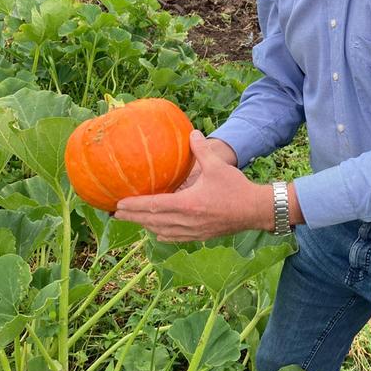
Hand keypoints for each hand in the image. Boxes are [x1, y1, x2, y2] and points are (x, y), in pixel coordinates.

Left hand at [114, 130, 273, 240]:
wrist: (255, 210)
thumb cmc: (236, 188)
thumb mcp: (217, 166)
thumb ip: (201, 150)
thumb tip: (192, 133)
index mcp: (188, 204)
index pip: (154, 206)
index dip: (135, 206)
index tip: (118, 204)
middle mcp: (187, 221)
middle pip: (153, 221)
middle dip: (133, 217)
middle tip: (115, 214)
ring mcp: (193, 231)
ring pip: (162, 231)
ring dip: (146, 225)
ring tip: (133, 220)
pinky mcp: (200, 236)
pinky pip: (175, 237)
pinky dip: (162, 233)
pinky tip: (158, 231)